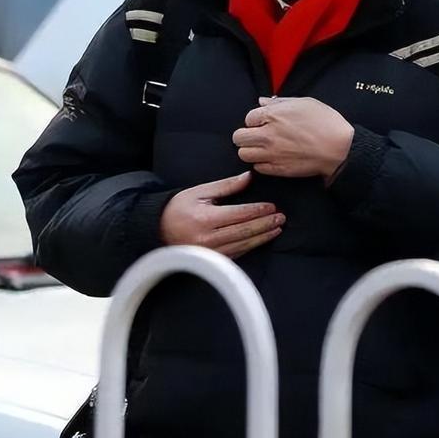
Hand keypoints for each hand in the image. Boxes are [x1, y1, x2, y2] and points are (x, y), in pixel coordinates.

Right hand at [159, 171, 284, 258]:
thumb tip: (248, 177)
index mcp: (205, 218)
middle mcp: (208, 238)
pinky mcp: (211, 260)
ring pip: (242, 245)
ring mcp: (210, 252)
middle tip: (281, 218)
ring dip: (262, 237)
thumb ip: (226, 186)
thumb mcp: (200, 191)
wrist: (158, 229)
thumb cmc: (179, 207)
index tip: (272, 207)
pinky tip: (261, 240)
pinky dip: (250, 246)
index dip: (257, 211)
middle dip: (265, 224)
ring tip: (277, 228)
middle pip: (244, 231)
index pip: (239, 214)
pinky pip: (236, 254)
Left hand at [232, 96, 353, 179]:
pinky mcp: (278, 169)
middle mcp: (268, 134)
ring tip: (262, 148)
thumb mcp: (304, 103)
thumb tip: (262, 101)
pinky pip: (257, 168)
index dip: (255, 120)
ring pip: (244, 154)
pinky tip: (272, 158)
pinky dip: (261, 164)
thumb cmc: (325, 122)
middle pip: (239, 137)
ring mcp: (271, 153)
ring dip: (251, 150)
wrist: (339, 148)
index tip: (263, 123)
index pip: (248, 118)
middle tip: (256, 136)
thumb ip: (279, 102)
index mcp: (273, 115)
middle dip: (245, 136)